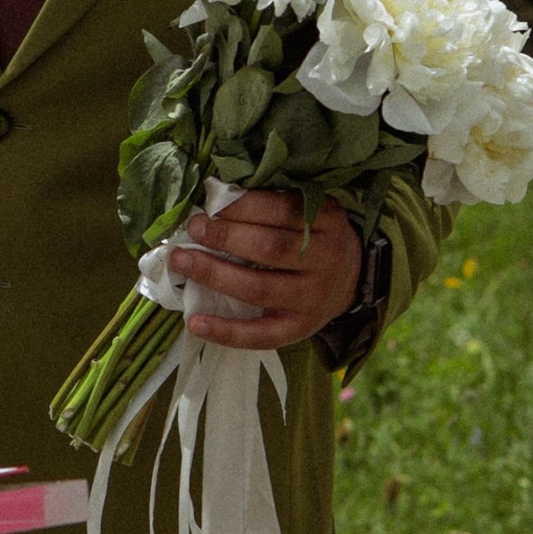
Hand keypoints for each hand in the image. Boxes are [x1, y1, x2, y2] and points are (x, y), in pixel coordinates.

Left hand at [169, 191, 363, 355]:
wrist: (350, 278)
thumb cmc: (315, 236)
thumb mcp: (309, 210)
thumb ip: (272, 204)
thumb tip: (215, 198)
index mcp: (327, 221)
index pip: (282, 210)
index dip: (243, 207)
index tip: (211, 204)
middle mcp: (325, 260)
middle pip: (270, 248)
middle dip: (225, 237)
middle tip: (194, 228)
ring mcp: (312, 298)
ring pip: (259, 289)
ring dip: (215, 275)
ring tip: (182, 261)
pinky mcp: (299, 328)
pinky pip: (260, 335)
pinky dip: (226, 331)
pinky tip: (195, 322)